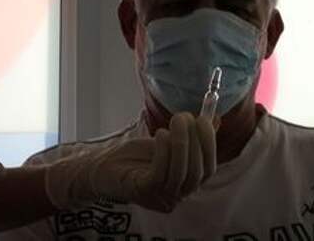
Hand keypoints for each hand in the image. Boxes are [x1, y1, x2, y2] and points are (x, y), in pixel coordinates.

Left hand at [45, 112, 215, 211]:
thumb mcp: (167, 142)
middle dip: (195, 140)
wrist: (100, 167)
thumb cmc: (134, 157)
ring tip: (175, 121)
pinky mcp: (143, 191)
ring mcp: (160, 196)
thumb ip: (189, 136)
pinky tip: (159, 134)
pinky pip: (160, 174)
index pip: (208, 169)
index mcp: (185, 183)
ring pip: (181, 173)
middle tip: (185, 116)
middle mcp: (176, 195)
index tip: (205, 119)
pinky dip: (164, 151)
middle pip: (197, 172)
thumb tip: (213, 118)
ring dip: (181, 142)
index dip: (210, 144)